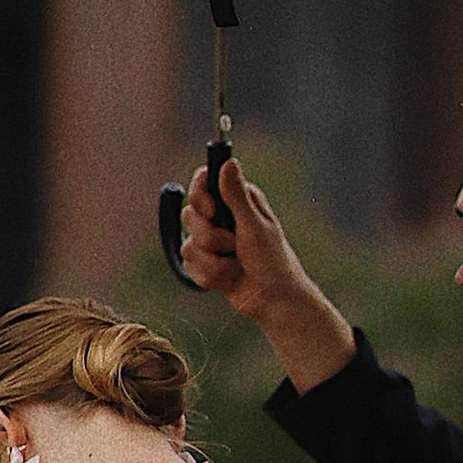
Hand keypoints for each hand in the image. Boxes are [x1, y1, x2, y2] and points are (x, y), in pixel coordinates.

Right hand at [177, 156, 355, 392]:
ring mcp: (211, 241)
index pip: (202, 182)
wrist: (273, 300)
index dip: (199, 195)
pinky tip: (229, 279)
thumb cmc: (272, 261)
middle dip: (211, 237)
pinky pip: (190, 266)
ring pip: (189, 245)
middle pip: (190, 215)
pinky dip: (210, 276)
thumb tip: (228, 162)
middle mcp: (221, 217)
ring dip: (214, 261)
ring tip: (236, 265)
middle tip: (234, 246)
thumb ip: (236, 196)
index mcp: (236, 200)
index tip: (211, 211)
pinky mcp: (205, 262)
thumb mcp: (255, 226)